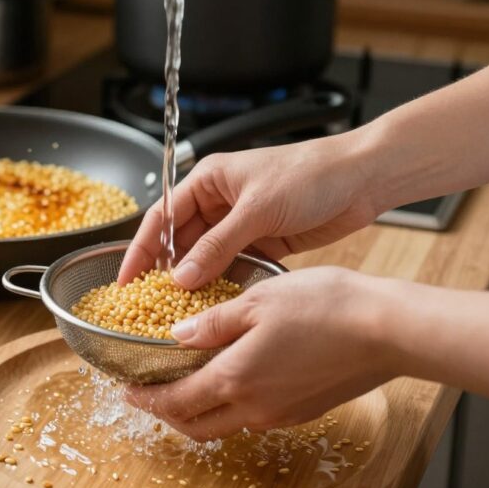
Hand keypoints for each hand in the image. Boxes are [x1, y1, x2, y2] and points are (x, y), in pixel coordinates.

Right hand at [119, 135, 379, 287]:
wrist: (362, 178)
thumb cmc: (310, 175)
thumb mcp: (256, 210)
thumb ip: (217, 246)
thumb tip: (182, 278)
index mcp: (208, 180)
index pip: (162, 217)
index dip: (141, 249)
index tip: (126, 280)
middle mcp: (219, 202)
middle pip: (181, 241)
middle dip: (167, 271)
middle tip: (151, 305)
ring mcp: (241, 224)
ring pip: (206, 258)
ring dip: (195, 281)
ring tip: (179, 312)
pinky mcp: (263, 243)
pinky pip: (233, 267)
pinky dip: (223, 285)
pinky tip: (214, 306)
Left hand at [124, 267, 396, 440]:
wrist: (388, 330)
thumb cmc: (325, 306)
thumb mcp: (256, 300)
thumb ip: (211, 322)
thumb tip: (176, 335)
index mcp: (235, 378)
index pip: (176, 403)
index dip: (146, 400)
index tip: (127, 390)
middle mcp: (254, 407)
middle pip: (196, 424)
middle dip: (167, 413)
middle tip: (150, 393)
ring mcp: (281, 414)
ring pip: (226, 423)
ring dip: (200, 411)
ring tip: (188, 383)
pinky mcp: (304, 411)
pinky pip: (255, 416)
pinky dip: (233, 405)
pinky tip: (235, 377)